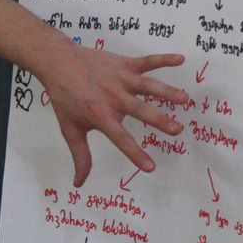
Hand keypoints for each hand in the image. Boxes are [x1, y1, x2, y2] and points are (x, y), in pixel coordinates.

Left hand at [38, 46, 188, 186]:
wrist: (58, 62)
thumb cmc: (65, 98)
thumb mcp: (70, 129)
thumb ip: (80, 156)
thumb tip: (79, 183)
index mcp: (101, 115)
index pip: (120, 138)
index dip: (135, 153)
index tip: (151, 167)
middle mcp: (114, 97)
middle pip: (140, 110)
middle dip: (159, 120)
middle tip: (177, 130)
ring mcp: (121, 79)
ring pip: (148, 86)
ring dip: (167, 92)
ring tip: (185, 99)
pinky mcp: (125, 64)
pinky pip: (146, 61)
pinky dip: (163, 59)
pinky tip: (180, 60)